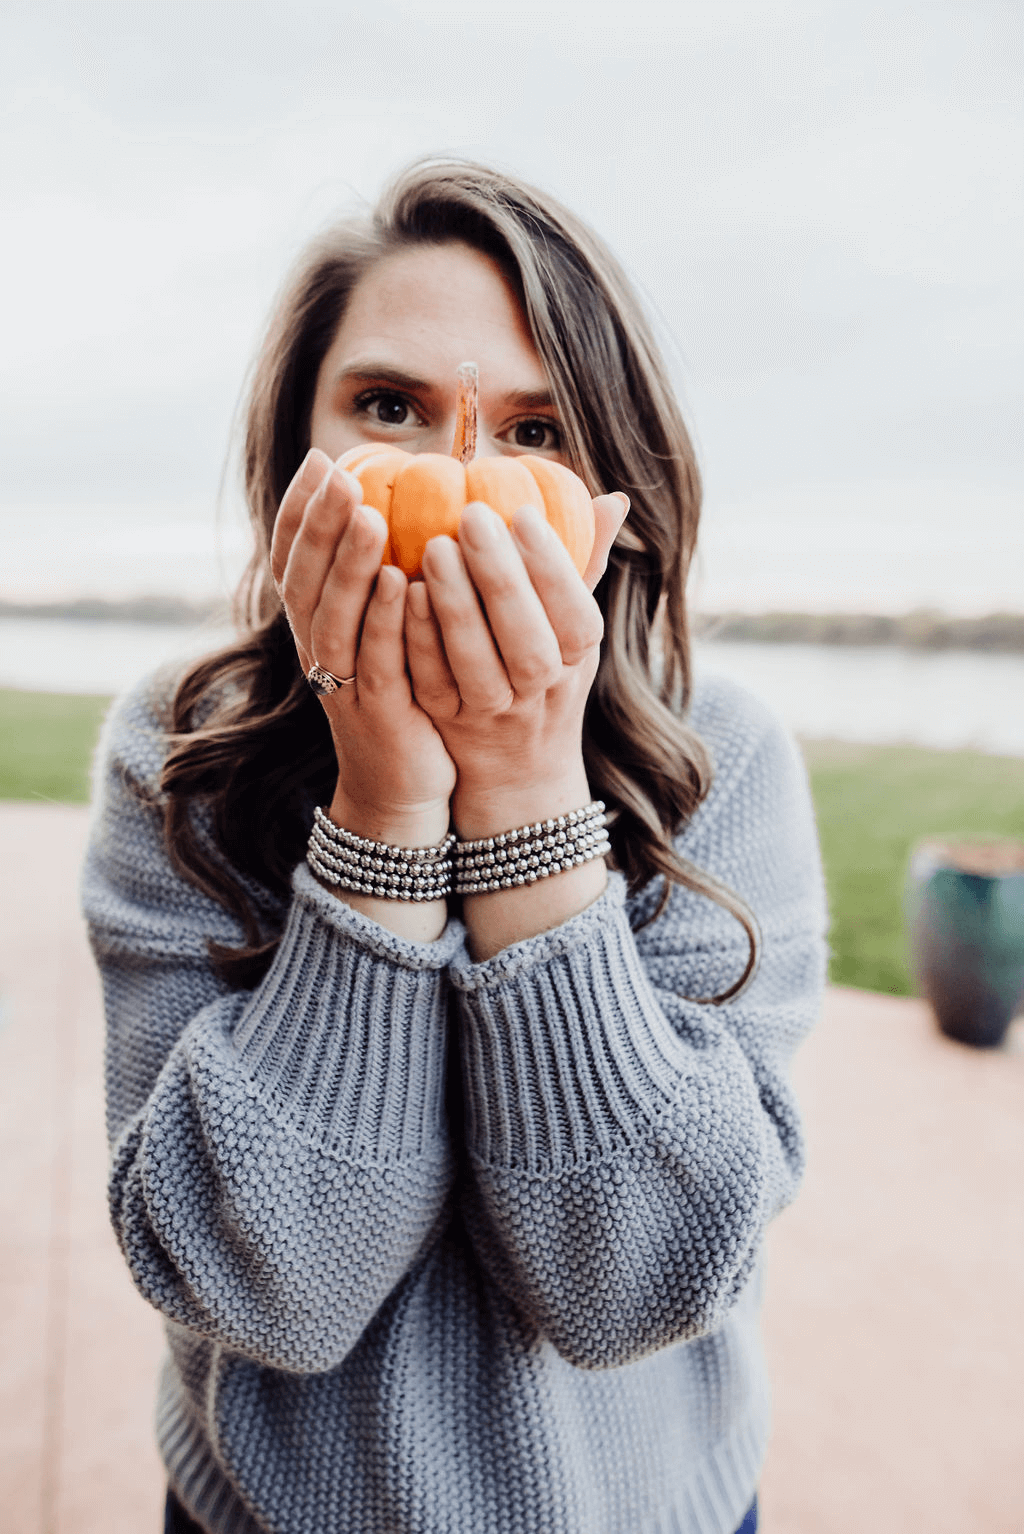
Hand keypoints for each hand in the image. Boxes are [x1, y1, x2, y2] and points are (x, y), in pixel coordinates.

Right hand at [271, 449, 455, 850]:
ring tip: (367, 515)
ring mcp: (342, 683)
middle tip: (340, 474)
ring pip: (333, 616)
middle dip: (319, 522)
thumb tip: (405, 505)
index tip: (320, 459)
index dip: (298, 509)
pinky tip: (397, 582)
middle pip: (303, 578)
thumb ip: (385, 575)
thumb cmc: (404, 696)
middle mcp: (317, 649)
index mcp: (315, 625)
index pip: (291, 558)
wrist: (403, 788)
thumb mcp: (385, 633)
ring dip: (346, 563)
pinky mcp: (375, 711)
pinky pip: (374, 660)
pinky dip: (381, 620)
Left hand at [405, 492, 628, 838]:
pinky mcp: (447, 721)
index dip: (551, 566)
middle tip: (471, 516)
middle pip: (528, 642)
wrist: (518, 767)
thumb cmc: (546, 672)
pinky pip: (432, 682)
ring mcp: (493, 710)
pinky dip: (420, 640)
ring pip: (478, 665)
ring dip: (456, 608)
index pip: (574, 612)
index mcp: (577, 655)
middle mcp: (540, 689)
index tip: (523, 512)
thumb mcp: (574, 627)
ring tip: (433, 548)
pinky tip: (403, 592)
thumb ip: (585, 563)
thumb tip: (612, 499)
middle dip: (501, 579)